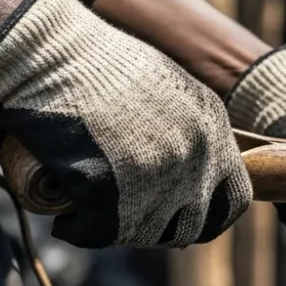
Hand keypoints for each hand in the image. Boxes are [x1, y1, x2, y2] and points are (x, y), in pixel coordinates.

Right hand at [0, 0, 252, 247]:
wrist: (51, 51)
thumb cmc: (98, 62)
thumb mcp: (167, 88)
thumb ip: (186, 129)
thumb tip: (186, 170)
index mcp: (213, 128)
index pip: (235, 198)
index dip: (207, 216)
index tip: (179, 218)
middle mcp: (195, 157)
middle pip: (191, 226)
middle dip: (159, 228)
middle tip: (126, 216)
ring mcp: (156, 177)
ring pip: (144, 234)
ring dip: (118, 231)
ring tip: (92, 212)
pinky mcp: (109, 191)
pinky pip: (97, 234)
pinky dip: (80, 231)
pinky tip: (69, 219)